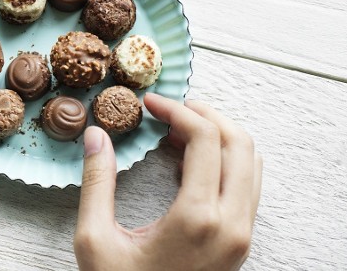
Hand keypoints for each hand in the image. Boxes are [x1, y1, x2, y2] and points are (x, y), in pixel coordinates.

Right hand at [74, 93, 261, 270]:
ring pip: (251, 162)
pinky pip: (247, 185)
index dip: (177, 109)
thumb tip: (96, 135)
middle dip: (205, 114)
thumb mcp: (95, 240)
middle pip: (239, 142)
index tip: (150, 103)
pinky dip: (225, 160)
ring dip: (218, 135)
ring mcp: (241, 235)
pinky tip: (190, 161)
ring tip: (178, 131)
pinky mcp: (241, 243)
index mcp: (198, 218)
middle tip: (170, 109)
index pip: (205, 138)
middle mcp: (231, 224)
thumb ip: (97, 182)